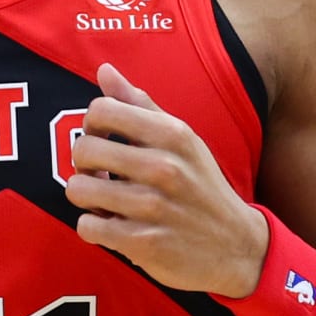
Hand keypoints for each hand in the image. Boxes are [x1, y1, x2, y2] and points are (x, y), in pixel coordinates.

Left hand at [67, 63, 268, 297]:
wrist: (237, 246)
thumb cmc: (201, 186)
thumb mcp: (182, 140)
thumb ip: (140, 104)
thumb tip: (104, 70)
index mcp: (172, 134)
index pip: (101, 110)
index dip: (91, 125)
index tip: (102, 140)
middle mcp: (164, 167)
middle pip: (83, 149)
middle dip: (82, 163)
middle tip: (99, 174)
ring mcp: (153, 207)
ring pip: (78, 189)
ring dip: (86, 197)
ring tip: (105, 200)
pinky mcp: (144, 243)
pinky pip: (87, 226)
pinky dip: (92, 227)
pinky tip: (112, 225)